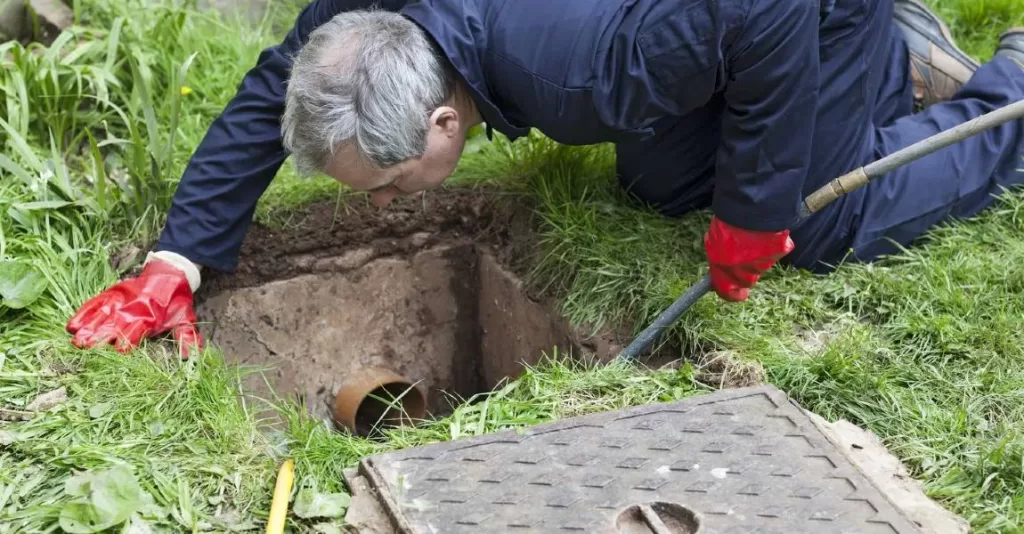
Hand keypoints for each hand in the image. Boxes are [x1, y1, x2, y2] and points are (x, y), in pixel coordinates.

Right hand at [66, 258, 202, 357]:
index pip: (137, 331)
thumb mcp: (185, 318)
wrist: (170, 272)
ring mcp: (119, 301)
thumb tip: (191, 357)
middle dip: (101, 337)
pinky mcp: (111, 294)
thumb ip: (187, 338)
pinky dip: (84, 313)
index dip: (128, 341)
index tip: (118, 351)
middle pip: (114, 325)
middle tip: (86, 348)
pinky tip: (72, 324)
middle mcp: (132, 309)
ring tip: (76, 340)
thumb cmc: (176, 300)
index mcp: (151, 317)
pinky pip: (95, 304)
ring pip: (101, 316)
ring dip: (88, 328)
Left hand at [704, 216, 794, 301]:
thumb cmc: (727, 223)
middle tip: (739, 254)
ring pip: (760, 266)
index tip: (734, 291)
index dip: (731, 293)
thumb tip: (718, 266)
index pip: (729, 293)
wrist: (750, 207)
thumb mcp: (713, 242)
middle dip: (742, 272)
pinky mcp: (781, 251)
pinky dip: (769, 245)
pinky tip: (764, 231)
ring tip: (749, 236)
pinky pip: (773, 252)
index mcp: (725, 272)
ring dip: (755, 256)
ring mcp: (765, 263)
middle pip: (746, 280)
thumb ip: (717, 258)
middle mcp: (746, 273)